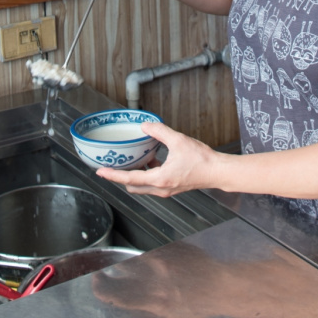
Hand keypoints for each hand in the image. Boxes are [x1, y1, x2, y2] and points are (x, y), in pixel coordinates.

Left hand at [96, 120, 219, 196]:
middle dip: (120, 177)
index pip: (130, 179)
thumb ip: (160, 132)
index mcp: (160, 179)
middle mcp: (160, 188)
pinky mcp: (171, 188)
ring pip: (142, 187)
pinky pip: (152, 184)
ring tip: (131, 160)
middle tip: (112, 166)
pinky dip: (146, 174)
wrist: (217, 171)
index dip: (113, 175)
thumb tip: (145, 126)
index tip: (101, 172)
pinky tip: (150, 160)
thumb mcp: (178, 141)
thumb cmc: (202, 160)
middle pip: (132, 186)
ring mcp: (166, 190)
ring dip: (134, 176)